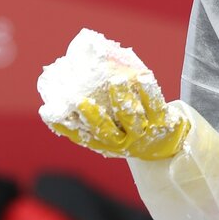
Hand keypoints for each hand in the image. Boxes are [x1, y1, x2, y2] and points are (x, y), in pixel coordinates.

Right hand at [49, 82, 188, 160]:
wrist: (167, 140)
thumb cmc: (131, 127)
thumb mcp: (112, 125)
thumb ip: (94, 109)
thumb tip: (65, 80)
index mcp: (105, 143)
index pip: (81, 136)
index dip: (65, 126)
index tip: (50, 112)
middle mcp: (122, 141)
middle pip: (105, 131)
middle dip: (92, 116)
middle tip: (79, 101)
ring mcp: (143, 133)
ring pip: (131, 118)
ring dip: (122, 99)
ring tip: (116, 81)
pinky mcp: (162, 123)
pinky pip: (155, 106)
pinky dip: (148, 92)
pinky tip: (142, 77)